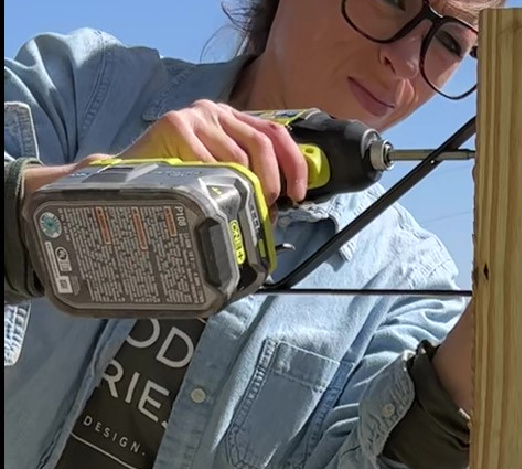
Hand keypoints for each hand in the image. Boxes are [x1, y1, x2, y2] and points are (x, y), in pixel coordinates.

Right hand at [118, 99, 308, 209]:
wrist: (125, 174)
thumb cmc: (178, 179)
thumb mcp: (219, 172)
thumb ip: (248, 176)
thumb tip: (281, 206)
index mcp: (233, 120)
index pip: (276, 132)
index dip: (294, 163)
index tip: (299, 194)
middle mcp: (217, 111)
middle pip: (262, 142)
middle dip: (273, 179)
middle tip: (269, 207)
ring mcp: (195, 115)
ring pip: (237, 155)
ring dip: (244, 188)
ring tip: (239, 207)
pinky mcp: (174, 123)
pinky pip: (207, 161)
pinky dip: (213, 183)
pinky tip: (206, 195)